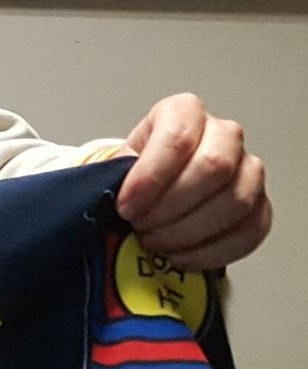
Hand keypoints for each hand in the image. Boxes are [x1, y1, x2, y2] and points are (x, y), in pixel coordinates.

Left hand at [113, 93, 269, 270]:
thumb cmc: (136, 171)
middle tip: (141, 227)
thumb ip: (115, 174)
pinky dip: (212, 251)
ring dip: (189, 231)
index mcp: (184, 112)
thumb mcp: (116, 162)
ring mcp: (248, 169)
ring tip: (155, 242)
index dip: (151, 177)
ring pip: (235, 201)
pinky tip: (180, 256)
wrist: (154, 186)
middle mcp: (224, 134)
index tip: (126, 207)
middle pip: (213, 167)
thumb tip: (108, 196)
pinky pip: (249, 231)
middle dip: (171, 206)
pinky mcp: (260, 205)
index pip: (177, 138)